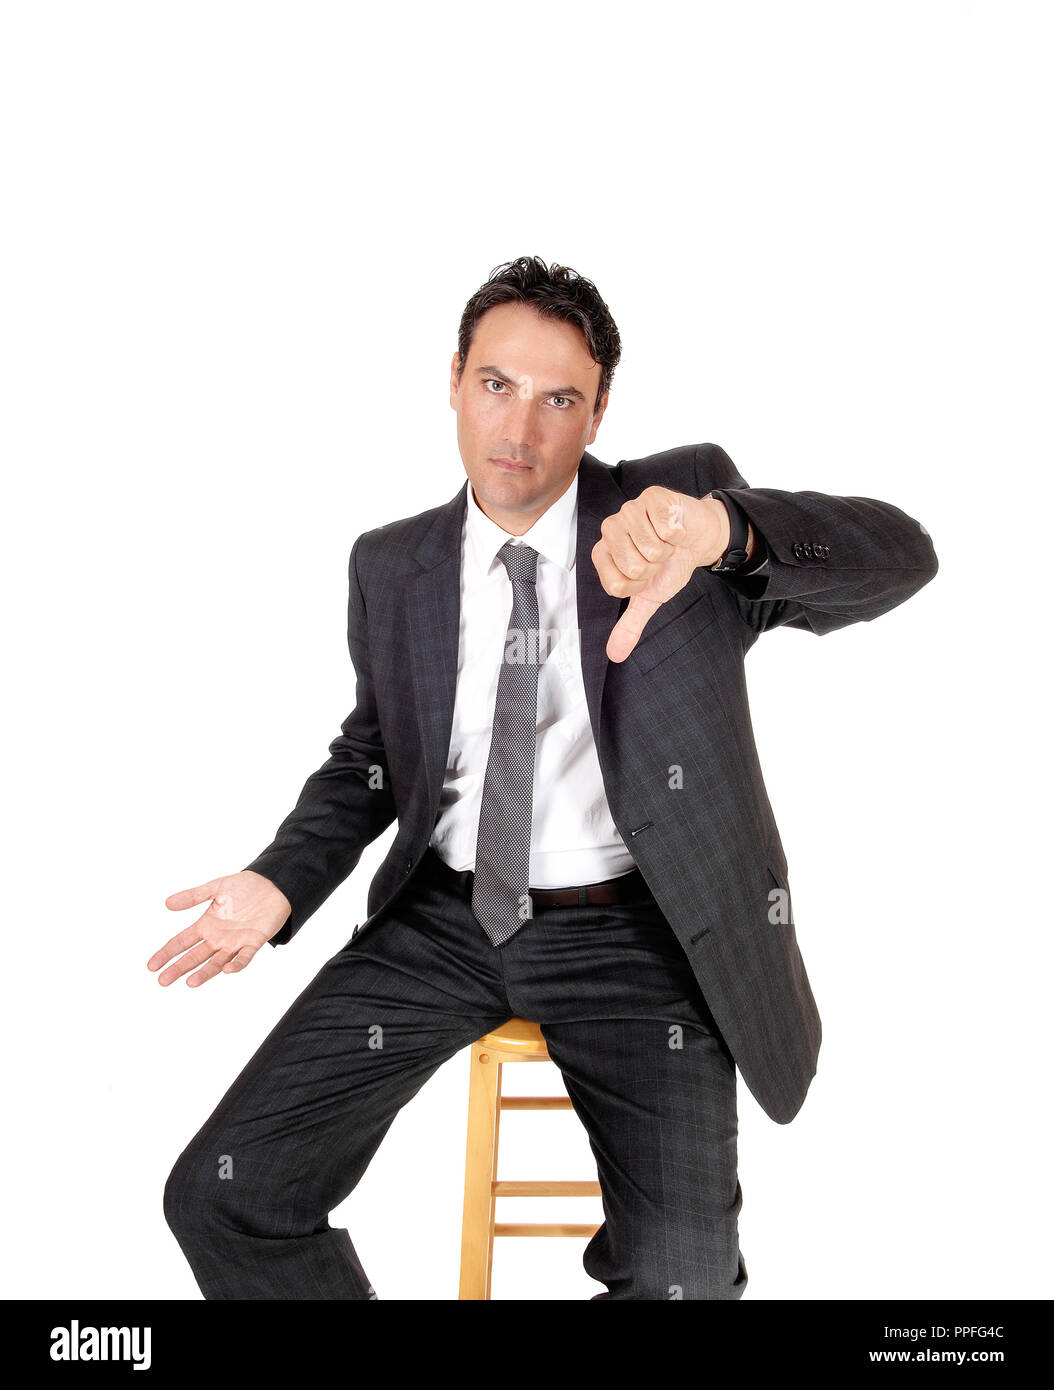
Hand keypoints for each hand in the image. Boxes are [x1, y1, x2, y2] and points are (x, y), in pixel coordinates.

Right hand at [148, 870, 291, 986]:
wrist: (272, 885)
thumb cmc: (244, 886)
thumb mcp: (215, 888)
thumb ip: (193, 896)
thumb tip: (167, 903)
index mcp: (206, 925)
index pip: (181, 942)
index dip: (166, 953)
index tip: (151, 966)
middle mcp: (218, 938)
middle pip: (194, 956)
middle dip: (179, 968)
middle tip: (162, 981)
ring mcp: (235, 942)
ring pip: (216, 962)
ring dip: (204, 973)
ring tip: (190, 982)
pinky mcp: (254, 942)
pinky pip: (244, 957)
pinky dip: (237, 964)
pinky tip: (228, 970)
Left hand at [592, 487, 730, 661]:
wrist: (698, 538)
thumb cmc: (670, 564)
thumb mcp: (650, 597)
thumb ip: (630, 624)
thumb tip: (615, 655)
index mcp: (602, 553)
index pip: (616, 585)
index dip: (639, 585)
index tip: (647, 575)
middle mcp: (610, 529)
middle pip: (634, 567)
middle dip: (656, 568)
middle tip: (660, 557)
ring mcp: (629, 510)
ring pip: (652, 548)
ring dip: (668, 549)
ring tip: (668, 542)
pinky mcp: (652, 496)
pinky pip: (667, 528)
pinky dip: (679, 533)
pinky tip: (676, 527)